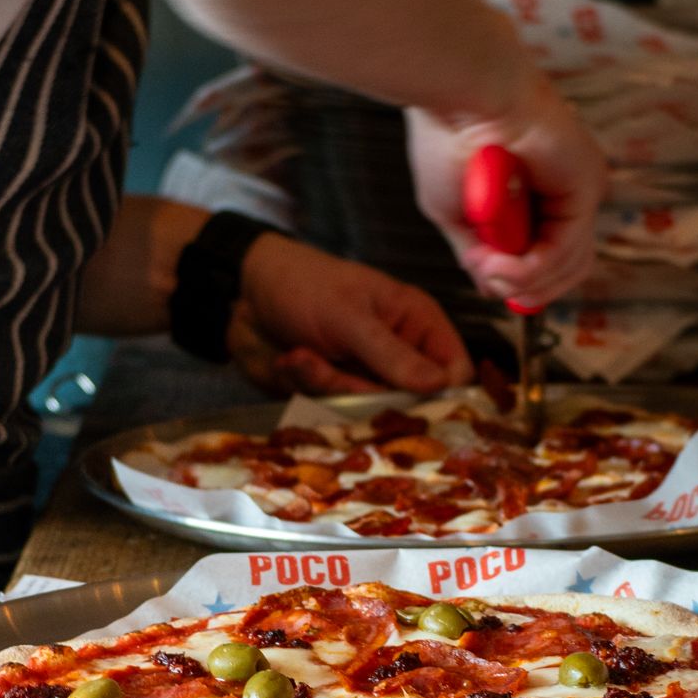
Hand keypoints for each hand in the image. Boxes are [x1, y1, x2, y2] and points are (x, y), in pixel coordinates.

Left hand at [233, 234, 473, 394]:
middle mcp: (398, 353)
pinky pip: (332, 410)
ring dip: (328, 387)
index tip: (412, 406)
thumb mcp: (349, 317)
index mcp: (417, 323)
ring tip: (302, 355)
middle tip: (334, 370)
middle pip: (410, 402)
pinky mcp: (334, 391)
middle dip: (367, 393)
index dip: (442, 394)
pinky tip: (291, 358)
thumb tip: (439, 386)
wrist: (242, 292)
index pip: (454, 372)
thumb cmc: (304, 286)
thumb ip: (392, 355)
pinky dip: (307, 386)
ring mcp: (365, 375)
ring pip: (368, 411)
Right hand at [405, 74, 606, 309]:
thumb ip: (479, 253)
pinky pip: (567, 248)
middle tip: (497, 284)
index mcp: (536, 194)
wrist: (459, 96)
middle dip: (530, 290)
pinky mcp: (584, 185)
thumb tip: (493, 287)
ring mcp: (578, 188)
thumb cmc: (449, 137)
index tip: (497, 288)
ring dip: (526, 281)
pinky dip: (534, 267)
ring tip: (492, 270)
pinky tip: (505, 263)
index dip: (528, 284)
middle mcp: (564, 192)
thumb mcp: (455, 215)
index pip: (552, 256)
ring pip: (571, 265)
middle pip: (569, 267)